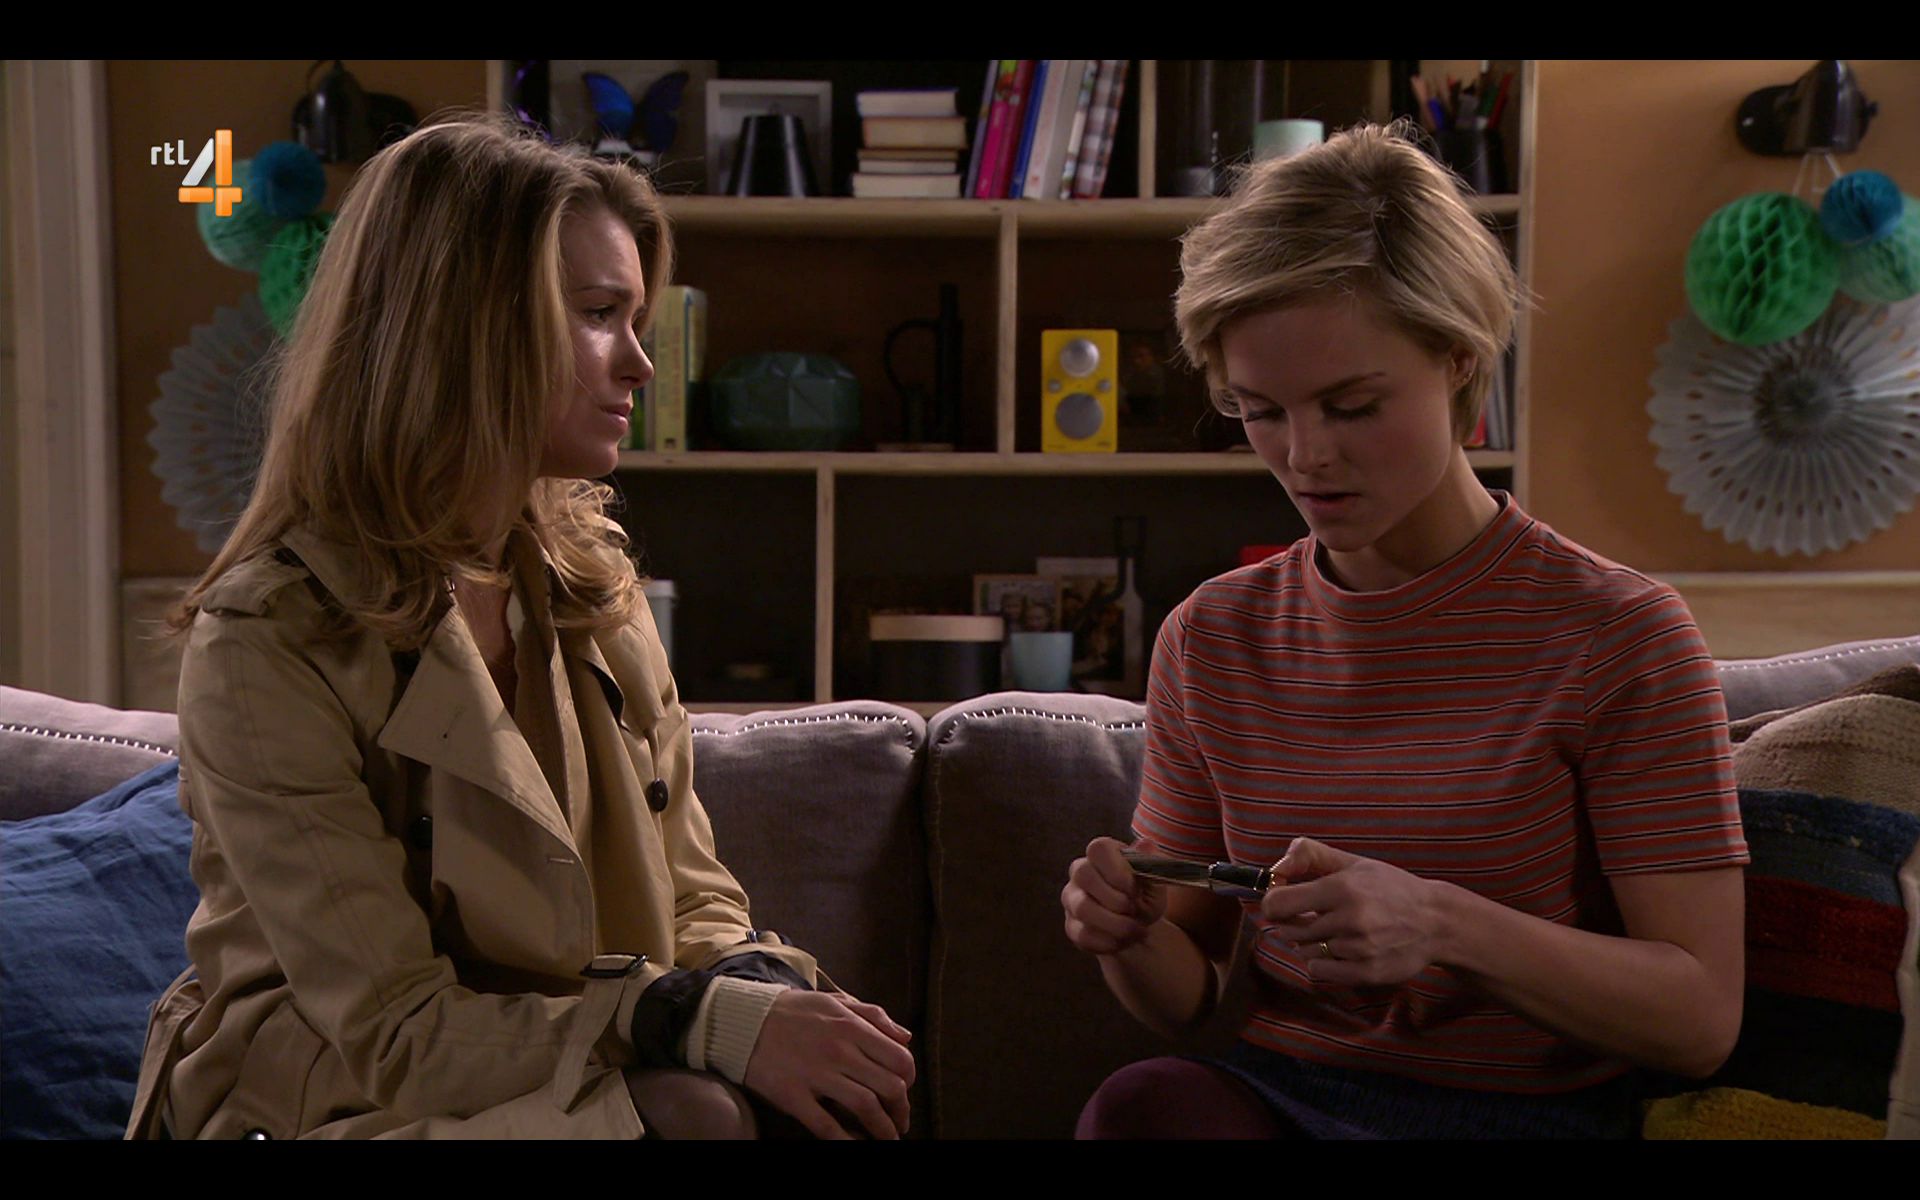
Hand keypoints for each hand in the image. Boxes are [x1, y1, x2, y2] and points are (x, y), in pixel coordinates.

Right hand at [742, 989, 915, 1139]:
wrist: (742, 1020)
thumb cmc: (792, 1011)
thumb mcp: (834, 1001)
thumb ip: (872, 1015)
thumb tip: (905, 1037)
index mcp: (852, 1026)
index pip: (899, 1059)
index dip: (909, 1079)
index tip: (905, 1090)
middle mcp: (840, 1051)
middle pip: (889, 1087)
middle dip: (901, 1110)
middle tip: (900, 1121)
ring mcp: (816, 1075)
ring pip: (866, 1108)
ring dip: (883, 1129)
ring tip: (887, 1138)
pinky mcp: (793, 1096)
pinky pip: (826, 1126)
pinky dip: (846, 1140)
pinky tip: (855, 1143)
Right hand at [1062, 836, 1167, 955]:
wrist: (1137, 927)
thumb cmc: (1144, 897)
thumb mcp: (1154, 882)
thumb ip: (1149, 864)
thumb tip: (1146, 845)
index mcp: (1102, 854)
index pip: (1097, 849)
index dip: (1116, 870)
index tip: (1134, 888)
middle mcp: (1080, 872)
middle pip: (1082, 873)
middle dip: (1113, 897)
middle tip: (1133, 909)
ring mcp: (1072, 899)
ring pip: (1082, 907)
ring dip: (1114, 923)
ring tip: (1134, 929)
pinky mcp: (1071, 926)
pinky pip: (1083, 934)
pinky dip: (1109, 941)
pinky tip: (1123, 940)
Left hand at [1258, 837, 1446, 987]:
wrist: (1437, 922)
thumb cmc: (1391, 888)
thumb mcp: (1354, 863)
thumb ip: (1311, 856)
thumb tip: (1277, 866)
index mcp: (1342, 888)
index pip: (1278, 903)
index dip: (1271, 904)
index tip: (1280, 903)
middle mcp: (1349, 919)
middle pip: (1290, 930)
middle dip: (1293, 923)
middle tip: (1311, 916)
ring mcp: (1358, 949)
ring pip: (1305, 951)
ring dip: (1310, 943)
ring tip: (1334, 931)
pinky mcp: (1366, 973)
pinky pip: (1319, 971)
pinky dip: (1322, 962)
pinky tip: (1340, 950)